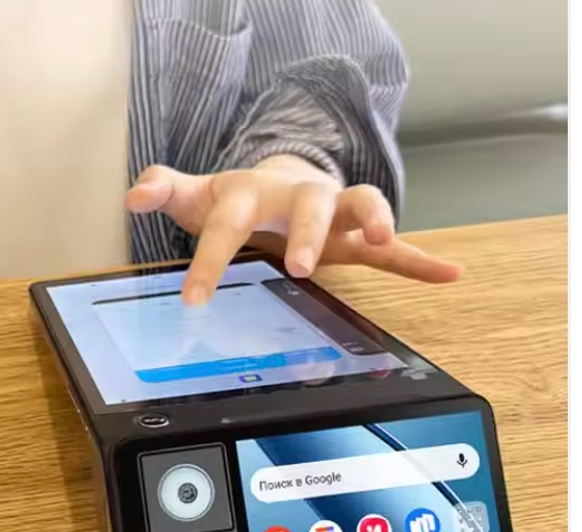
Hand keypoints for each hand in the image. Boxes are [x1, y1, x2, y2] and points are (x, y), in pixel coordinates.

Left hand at [125, 155, 461, 304]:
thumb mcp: (198, 196)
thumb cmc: (235, 199)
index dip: (211, 259)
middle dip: (305, 231)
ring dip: (375, 217)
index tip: (196, 300)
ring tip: (384, 236)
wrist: (278, 182)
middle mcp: (298, 197)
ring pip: (362, 204)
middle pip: (308, 203)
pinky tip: (448, 274)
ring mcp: (333, 212)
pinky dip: (419, 260)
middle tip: (297, 266)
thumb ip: (166, 189)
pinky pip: (394, 246)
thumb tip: (133, 194)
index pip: (229, 222)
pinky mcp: (356, 234)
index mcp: (252, 193)